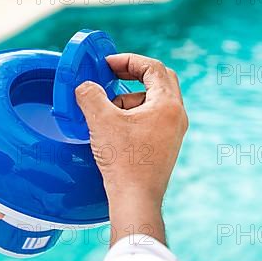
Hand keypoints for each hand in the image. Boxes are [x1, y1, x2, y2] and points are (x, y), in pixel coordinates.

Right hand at [75, 53, 187, 245]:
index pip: (153, 68)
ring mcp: (174, 131)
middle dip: (134, 74)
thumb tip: (84, 87)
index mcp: (168, 105)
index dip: (129, 60)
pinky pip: (152, 117)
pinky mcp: (166, 144)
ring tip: (107, 109)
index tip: (108, 63)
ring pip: (154, 100)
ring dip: (130, 96)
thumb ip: (90, 96)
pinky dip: (134, 113)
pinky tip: (114, 126)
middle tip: (112, 74)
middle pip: (160, 80)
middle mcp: (177, 115)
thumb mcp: (101, 121)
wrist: (136, 199)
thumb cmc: (124, 161)